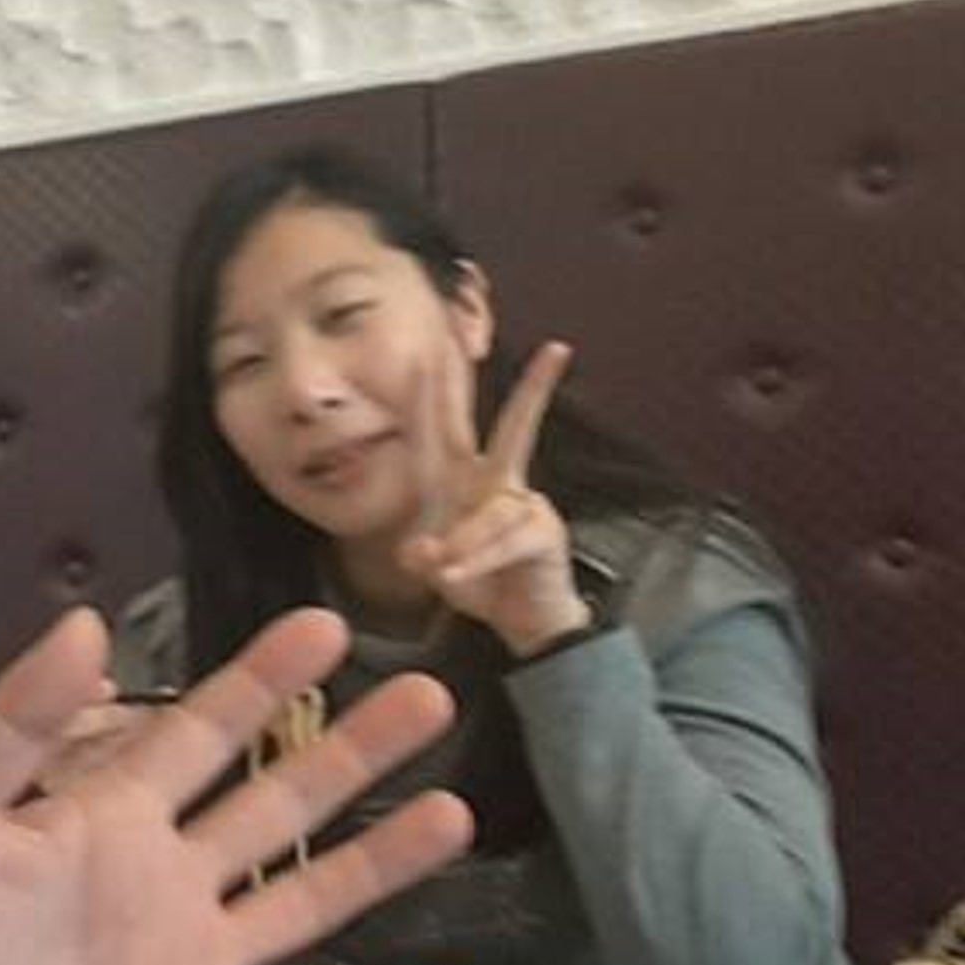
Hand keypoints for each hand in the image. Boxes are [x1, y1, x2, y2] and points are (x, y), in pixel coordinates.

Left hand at [0, 605, 475, 964]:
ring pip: (309, 900)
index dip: (262, 681)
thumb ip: (16, 724)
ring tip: (455, 811)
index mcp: (100, 820)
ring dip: (381, 860)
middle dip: (352, 750)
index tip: (327, 626)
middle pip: (276, 802)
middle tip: (430, 695)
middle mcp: (161, 886)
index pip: (199, 732)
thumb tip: (88, 621)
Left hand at [400, 337, 592, 656]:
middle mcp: (493, 482)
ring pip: (488, 513)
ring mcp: (522, 504)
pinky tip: (455, 578)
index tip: (430, 349)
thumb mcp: (434, 567)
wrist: (522, 619)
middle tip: (536, 345)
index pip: (440, 431)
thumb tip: (422, 550)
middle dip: (522, 388)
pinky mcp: (543, 532)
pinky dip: (478, 561)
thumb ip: (422, 555)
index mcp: (457, 480)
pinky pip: (505, 541)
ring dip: (462, 546)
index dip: (431, 393)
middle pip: (507, 428)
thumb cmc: (479, 580)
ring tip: (444, 573)